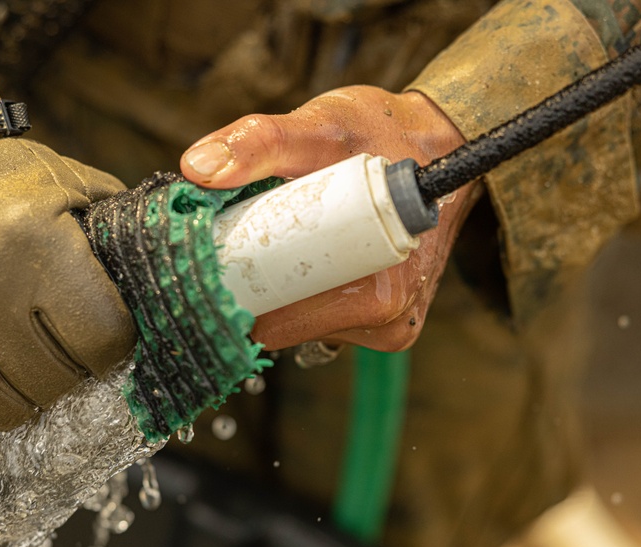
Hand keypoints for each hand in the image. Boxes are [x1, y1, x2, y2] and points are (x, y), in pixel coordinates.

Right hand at [0, 137, 136, 443]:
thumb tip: (170, 276)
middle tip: (65, 350)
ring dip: (30, 396)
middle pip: (60, 382)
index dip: (115, 342)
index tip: (105, 332)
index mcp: (33, 240)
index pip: (105, 338)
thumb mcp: (67, 183)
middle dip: (74, 371)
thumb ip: (117, 230)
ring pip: (12, 413)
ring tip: (25, 363)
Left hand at [180, 86, 479, 351]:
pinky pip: (324, 314)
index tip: (212, 262)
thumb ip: (259, 142)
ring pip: (303, 322)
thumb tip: (197, 168)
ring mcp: (389, 323)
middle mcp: (388, 320)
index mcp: (376, 294)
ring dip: (282, 285)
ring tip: (283, 235)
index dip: (235, 297)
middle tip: (245, 236)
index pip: (277, 326)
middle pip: (286, 326)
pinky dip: (305, 286)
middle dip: (256, 286)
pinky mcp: (386, 319)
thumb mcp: (320, 127)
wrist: (443, 138)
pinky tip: (308, 251)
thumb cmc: (383, 132)